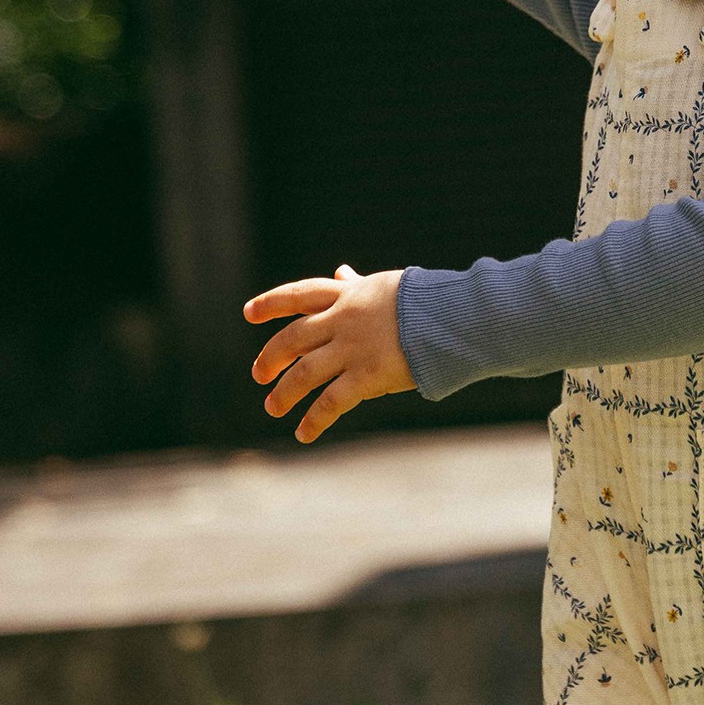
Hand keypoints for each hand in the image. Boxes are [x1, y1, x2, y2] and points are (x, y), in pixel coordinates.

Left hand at [245, 263, 413, 443]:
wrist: (454, 316)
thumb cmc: (425, 301)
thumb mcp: (384, 286)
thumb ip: (356, 284)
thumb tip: (341, 270)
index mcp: (347, 296)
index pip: (299, 295)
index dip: (271, 304)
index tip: (249, 314)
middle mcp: (343, 321)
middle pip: (293, 338)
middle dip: (272, 357)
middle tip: (259, 374)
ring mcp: (353, 349)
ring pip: (304, 373)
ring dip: (285, 392)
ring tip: (273, 407)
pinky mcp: (367, 376)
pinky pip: (331, 402)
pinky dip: (314, 420)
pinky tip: (303, 434)